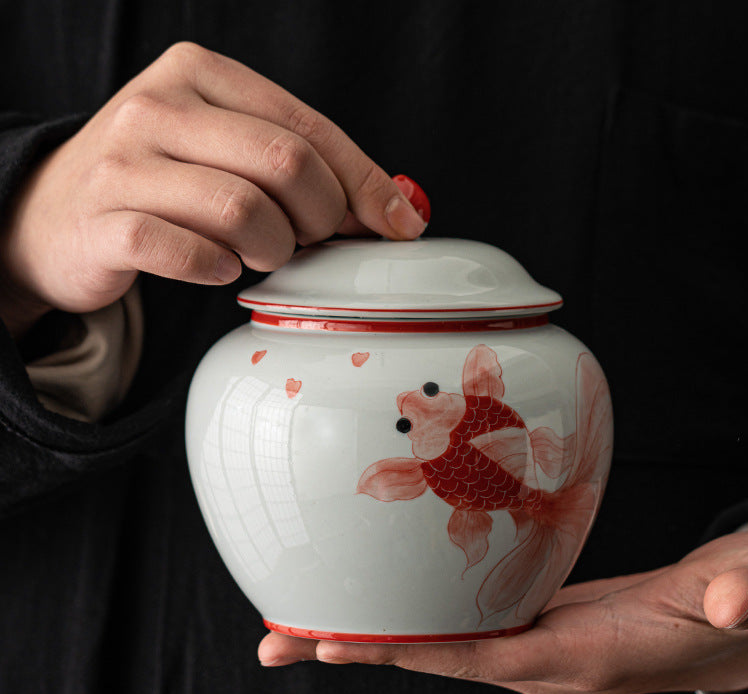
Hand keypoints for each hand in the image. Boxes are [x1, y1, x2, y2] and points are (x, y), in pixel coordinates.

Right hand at [0, 42, 426, 337]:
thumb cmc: (159, 184)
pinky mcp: (104, 222)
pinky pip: (187, 251)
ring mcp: (124, 163)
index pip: (307, 127)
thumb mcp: (226, 151)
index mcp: (200, 75)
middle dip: (318, 218)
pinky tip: (218, 267)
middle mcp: (158, 106)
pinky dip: (218, 268)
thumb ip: (303, 165)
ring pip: (243, 209)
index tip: (396, 225)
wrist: (54, 217)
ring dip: (272, 248)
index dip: (363, 183)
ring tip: (260, 253)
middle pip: (284, 163)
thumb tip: (398, 208)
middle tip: (306, 240)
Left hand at [257, 530, 747, 693]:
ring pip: (444, 645)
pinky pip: (465, 626)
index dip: (412, 652)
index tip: (337, 643)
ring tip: (303, 622)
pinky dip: (417, 617)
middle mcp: (551, 662)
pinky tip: (382, 598)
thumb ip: (742, 598)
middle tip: (277, 640)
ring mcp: (542, 646)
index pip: (486, 660)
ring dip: (375, 635)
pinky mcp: (541, 623)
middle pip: (442, 660)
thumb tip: (730, 601)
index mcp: (589, 657)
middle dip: (362, 650)